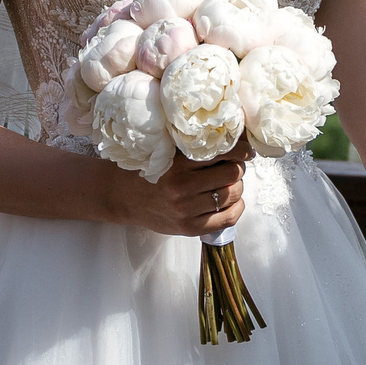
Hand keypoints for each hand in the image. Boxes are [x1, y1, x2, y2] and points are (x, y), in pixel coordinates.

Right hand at [108, 151, 246, 236]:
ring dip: (237, 186)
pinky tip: (232, 201)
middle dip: (238, 167)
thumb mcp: (164, 150)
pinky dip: (237, 208)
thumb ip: (192, 145)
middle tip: (235, 165)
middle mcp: (182, 186)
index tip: (245, 149)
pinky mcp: (189, 227)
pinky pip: (227, 219)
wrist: (120, 195)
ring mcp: (186, 210)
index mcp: (177, 162)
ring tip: (230, 182)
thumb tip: (232, 137)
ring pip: (232, 195)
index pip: (223, 152)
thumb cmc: (145, 168)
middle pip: (232, 173)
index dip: (240, 149)